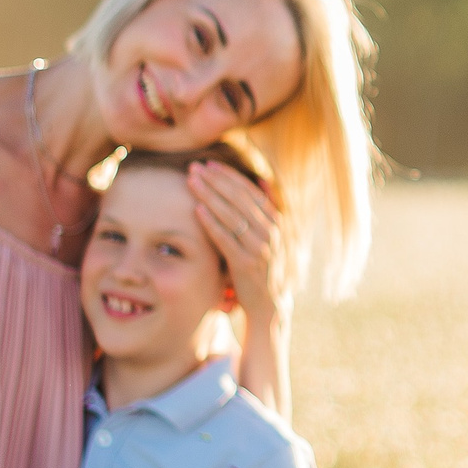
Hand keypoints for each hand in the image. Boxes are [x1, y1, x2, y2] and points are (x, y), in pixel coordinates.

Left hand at [191, 161, 290, 315]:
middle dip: (215, 181)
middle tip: (195, 167)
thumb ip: (267, 208)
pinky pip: (226, 239)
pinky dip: (211, 223)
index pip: (251, 191)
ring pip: (231, 215)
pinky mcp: (246, 264)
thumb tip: (262, 179)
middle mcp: (271, 232)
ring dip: (209, 196)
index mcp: (276, 222)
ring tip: (191, 182)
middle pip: (239, 199)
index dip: (230, 176)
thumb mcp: (271, 235)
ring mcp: (259, 248)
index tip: (210, 164)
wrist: (270, 303)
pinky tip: (197, 210)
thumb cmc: (264, 266)